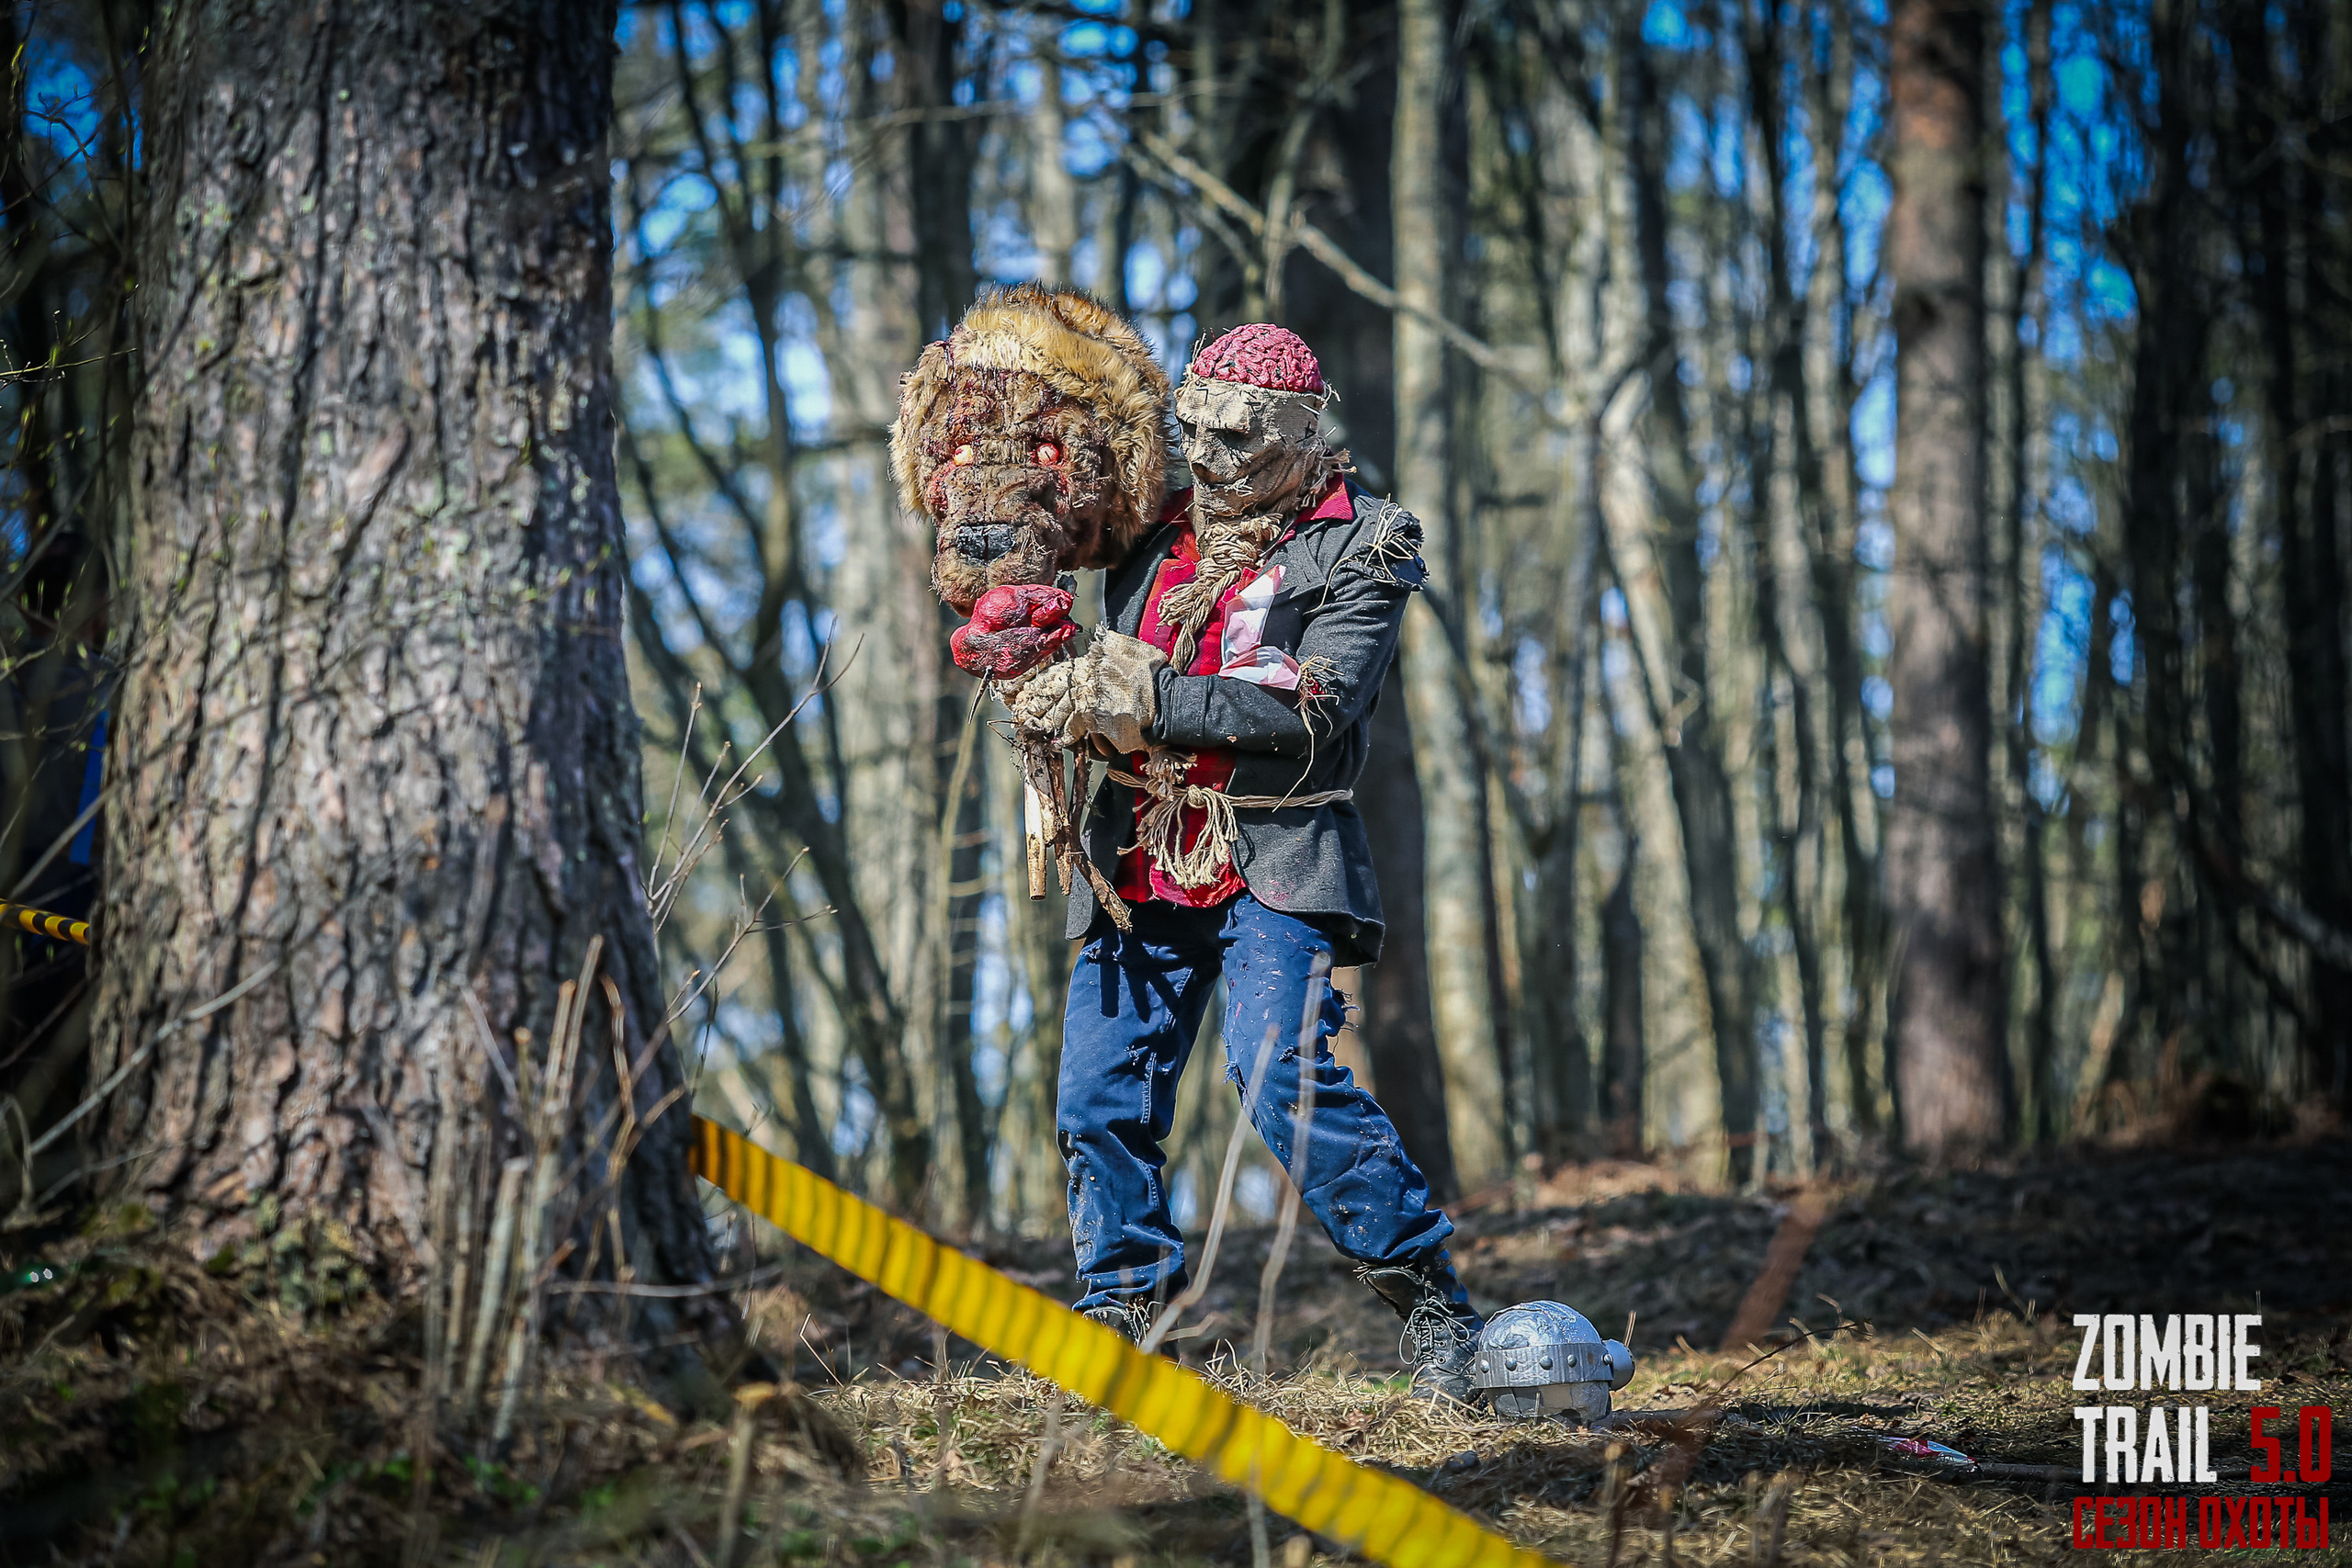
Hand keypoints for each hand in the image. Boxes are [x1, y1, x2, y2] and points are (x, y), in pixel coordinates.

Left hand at [1004, 631, 1164, 752]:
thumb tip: (1096, 641)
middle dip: (1035, 704)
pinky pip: (1074, 729)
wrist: (1165, 701)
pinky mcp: (1093, 720)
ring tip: (1034, 727)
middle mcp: (1083, 679)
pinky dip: (1066, 735)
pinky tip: (1058, 740)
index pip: (1055, 673)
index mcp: (1089, 662)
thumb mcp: (1127, 648)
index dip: (1039, 684)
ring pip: (1058, 712)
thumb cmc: (1150, 674)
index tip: (1026, 692)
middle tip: (1023, 713)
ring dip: (1045, 721)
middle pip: (1051, 693)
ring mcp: (1086, 700)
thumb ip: (1106, 646)